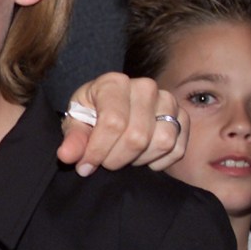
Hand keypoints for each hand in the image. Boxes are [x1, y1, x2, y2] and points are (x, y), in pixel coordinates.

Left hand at [57, 73, 186, 175]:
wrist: (111, 109)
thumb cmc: (91, 114)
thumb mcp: (75, 123)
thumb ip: (73, 139)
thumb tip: (67, 156)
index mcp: (114, 83)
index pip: (113, 122)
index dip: (98, 150)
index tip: (85, 166)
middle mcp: (145, 87)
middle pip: (137, 136)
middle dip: (116, 158)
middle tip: (104, 161)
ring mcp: (168, 101)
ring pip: (162, 142)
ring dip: (139, 159)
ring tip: (123, 156)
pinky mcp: (183, 117)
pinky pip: (178, 148)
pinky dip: (160, 161)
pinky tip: (142, 158)